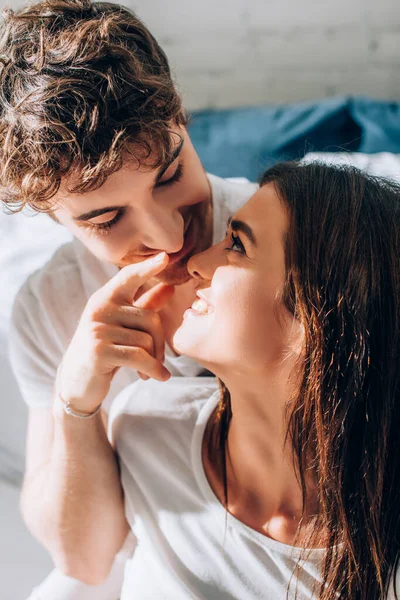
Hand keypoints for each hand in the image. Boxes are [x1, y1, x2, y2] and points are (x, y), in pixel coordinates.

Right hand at [56, 252, 173, 412]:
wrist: (76, 383)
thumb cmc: (104, 350)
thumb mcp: (122, 326)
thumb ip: (144, 305)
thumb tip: (170, 286)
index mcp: (105, 299)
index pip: (128, 277)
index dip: (147, 267)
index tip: (165, 257)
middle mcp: (99, 309)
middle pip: (150, 318)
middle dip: (160, 343)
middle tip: (158, 360)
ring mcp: (97, 329)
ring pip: (147, 341)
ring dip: (154, 360)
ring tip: (147, 371)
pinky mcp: (99, 351)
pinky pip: (140, 357)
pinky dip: (153, 369)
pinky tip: (159, 377)